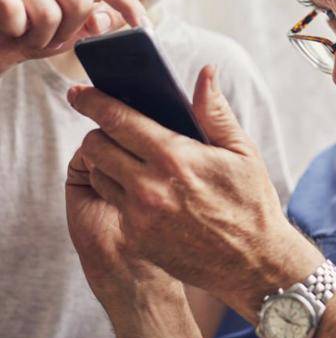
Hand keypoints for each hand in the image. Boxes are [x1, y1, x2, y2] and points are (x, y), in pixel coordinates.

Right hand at [0, 0, 146, 72]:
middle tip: (52, 37)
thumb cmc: (34, 30)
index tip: (146, 28)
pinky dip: (18, 32)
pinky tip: (11, 28)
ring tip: (30, 34)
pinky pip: (19, 15)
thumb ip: (99, 21)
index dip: (130, 5)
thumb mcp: (75, 28)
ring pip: (50, 15)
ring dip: (42, 38)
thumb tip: (101, 20)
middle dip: (69, 32)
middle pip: (81, 3)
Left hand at [67, 65, 321, 310]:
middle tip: (113, 130)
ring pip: (98, 175)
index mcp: (176, 157)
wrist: (253, 262)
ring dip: (106, 163)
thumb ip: (216, 113)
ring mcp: (140, 216)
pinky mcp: (137, 239)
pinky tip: (145, 192)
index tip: (80, 93)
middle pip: (96, 146)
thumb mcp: (243, 153)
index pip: (118, 120)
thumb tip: (205, 74)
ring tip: (130, 160)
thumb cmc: (252, 204)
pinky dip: (121, 192)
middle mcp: (150, 186)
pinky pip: (112, 204)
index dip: (93, 102)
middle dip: (98, 132)